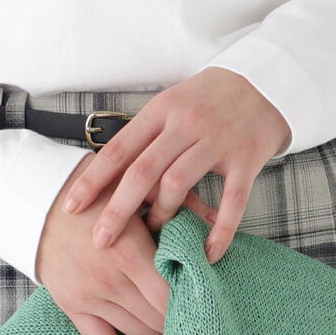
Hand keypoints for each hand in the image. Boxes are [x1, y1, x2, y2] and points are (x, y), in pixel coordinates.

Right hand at [34, 151, 218, 334]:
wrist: (37, 200)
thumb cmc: (94, 189)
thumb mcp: (136, 185)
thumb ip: (177, 201)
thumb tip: (218, 218)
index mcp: (126, 250)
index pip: (169, 294)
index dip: (193, 301)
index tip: (209, 298)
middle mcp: (107, 280)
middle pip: (158, 317)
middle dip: (183, 318)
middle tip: (202, 315)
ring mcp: (88, 298)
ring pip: (139, 332)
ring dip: (164, 333)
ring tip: (184, 329)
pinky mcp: (72, 308)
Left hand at [58, 67, 291, 266]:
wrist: (264, 81)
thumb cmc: (208, 98)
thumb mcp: (171, 104)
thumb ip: (146, 135)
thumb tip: (106, 174)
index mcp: (162, 110)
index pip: (120, 149)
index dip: (93, 180)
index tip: (71, 207)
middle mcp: (186, 124)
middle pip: (143, 171)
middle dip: (117, 210)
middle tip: (99, 241)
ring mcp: (218, 141)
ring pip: (178, 184)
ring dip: (161, 216)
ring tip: (154, 237)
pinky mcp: (247, 158)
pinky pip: (231, 202)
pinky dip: (219, 232)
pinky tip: (208, 254)